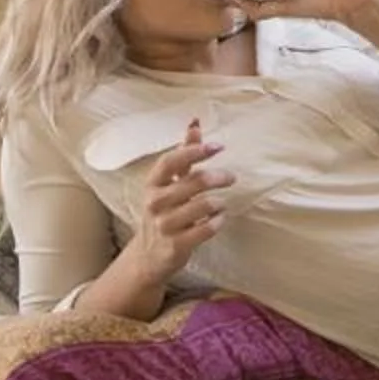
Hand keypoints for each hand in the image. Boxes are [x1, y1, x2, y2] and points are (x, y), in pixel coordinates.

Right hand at [118, 118, 229, 286]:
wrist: (147, 256)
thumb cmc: (163, 212)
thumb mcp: (168, 183)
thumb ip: (183, 155)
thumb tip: (195, 124)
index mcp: (153, 183)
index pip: (171, 161)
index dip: (194, 151)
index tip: (217, 146)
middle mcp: (155, 202)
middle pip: (192, 183)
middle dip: (216, 177)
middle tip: (231, 177)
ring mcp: (164, 225)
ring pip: (200, 206)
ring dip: (217, 203)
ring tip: (221, 203)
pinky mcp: (175, 245)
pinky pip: (204, 229)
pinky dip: (217, 222)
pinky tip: (219, 219)